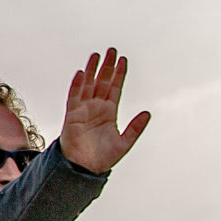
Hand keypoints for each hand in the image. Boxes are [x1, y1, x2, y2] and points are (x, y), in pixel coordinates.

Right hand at [60, 49, 149, 173]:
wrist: (84, 169)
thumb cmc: (102, 157)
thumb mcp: (125, 141)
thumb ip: (136, 127)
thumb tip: (148, 113)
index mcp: (109, 112)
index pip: (115, 88)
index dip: (119, 74)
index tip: (123, 60)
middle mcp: (96, 107)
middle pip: (102, 82)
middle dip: (107, 66)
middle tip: (111, 51)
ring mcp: (84, 109)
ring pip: (88, 85)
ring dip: (92, 70)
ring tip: (97, 56)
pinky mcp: (73, 115)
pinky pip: (74, 97)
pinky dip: (78, 85)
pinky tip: (83, 73)